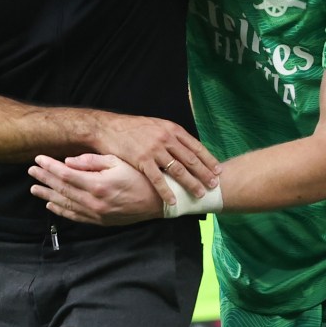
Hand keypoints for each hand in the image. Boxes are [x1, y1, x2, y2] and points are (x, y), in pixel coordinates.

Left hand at [28, 153, 161, 224]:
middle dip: (44, 179)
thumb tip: (69, 162)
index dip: (50, 167)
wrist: (157, 201)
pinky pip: (75, 216)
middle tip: (31, 171)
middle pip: (62, 189)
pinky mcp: (100, 221)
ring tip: (34, 188)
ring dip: (48, 195)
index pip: (65, 174)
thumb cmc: (140, 177)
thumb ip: (92, 161)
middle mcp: (93, 201)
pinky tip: (51, 205)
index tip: (38, 159)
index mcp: (97, 184)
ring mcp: (96, 213)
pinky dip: (61, 211)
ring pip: (65, 204)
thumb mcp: (119, 161)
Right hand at [93, 112, 220, 203]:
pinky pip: (157, 179)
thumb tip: (186, 147)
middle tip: (214, 185)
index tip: (218, 170)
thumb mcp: (156, 125)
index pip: (195, 146)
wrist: (108, 128)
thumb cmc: (132, 128)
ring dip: (190, 183)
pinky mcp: (141, 160)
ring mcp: (154, 150)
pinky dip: (166, 191)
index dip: (208, 159)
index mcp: (171, 129)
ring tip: (199, 194)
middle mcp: (166, 138)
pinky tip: (173, 201)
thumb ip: (170, 136)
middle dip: (204, 173)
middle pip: (190, 159)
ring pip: (178, 170)